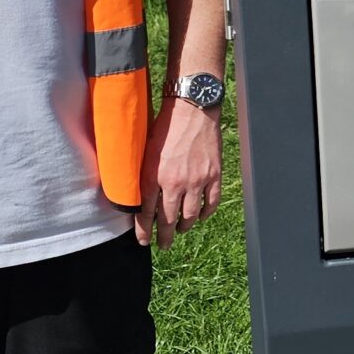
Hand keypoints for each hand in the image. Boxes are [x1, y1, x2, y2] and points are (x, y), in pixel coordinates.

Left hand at [135, 95, 223, 249]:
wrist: (192, 109)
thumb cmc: (165, 125)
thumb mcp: (144, 150)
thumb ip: (142, 174)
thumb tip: (138, 195)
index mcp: (153, 176)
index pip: (146, 214)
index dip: (144, 231)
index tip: (144, 241)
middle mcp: (175, 183)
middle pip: (169, 220)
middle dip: (164, 236)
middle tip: (163, 244)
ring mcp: (197, 180)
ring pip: (191, 215)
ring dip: (185, 226)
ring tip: (181, 229)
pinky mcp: (214, 174)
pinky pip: (211, 202)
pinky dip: (206, 212)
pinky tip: (201, 215)